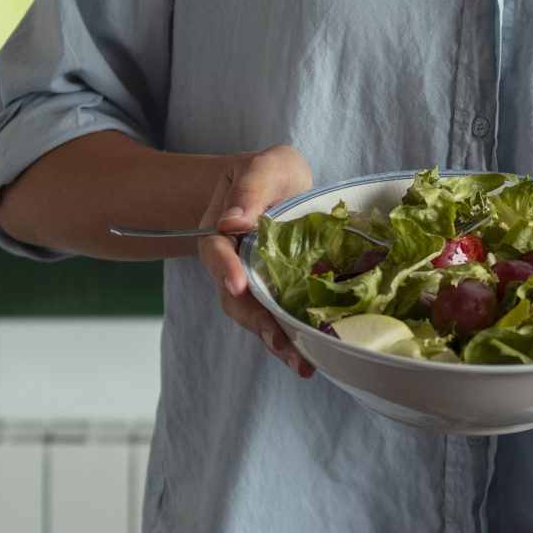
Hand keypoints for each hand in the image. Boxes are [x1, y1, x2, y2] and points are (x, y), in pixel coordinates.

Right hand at [198, 144, 315, 378]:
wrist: (279, 188)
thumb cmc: (269, 175)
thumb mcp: (264, 168)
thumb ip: (251, 188)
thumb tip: (234, 220)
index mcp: (221, 233)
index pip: (217, 252)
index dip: (225, 269)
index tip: (238, 284)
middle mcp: (234, 266)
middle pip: (236, 299)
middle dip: (256, 322)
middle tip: (279, 341)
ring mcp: (257, 285)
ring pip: (259, 317)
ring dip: (278, 341)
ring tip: (301, 364)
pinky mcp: (281, 296)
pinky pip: (283, 318)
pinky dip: (296, 338)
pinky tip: (316, 356)